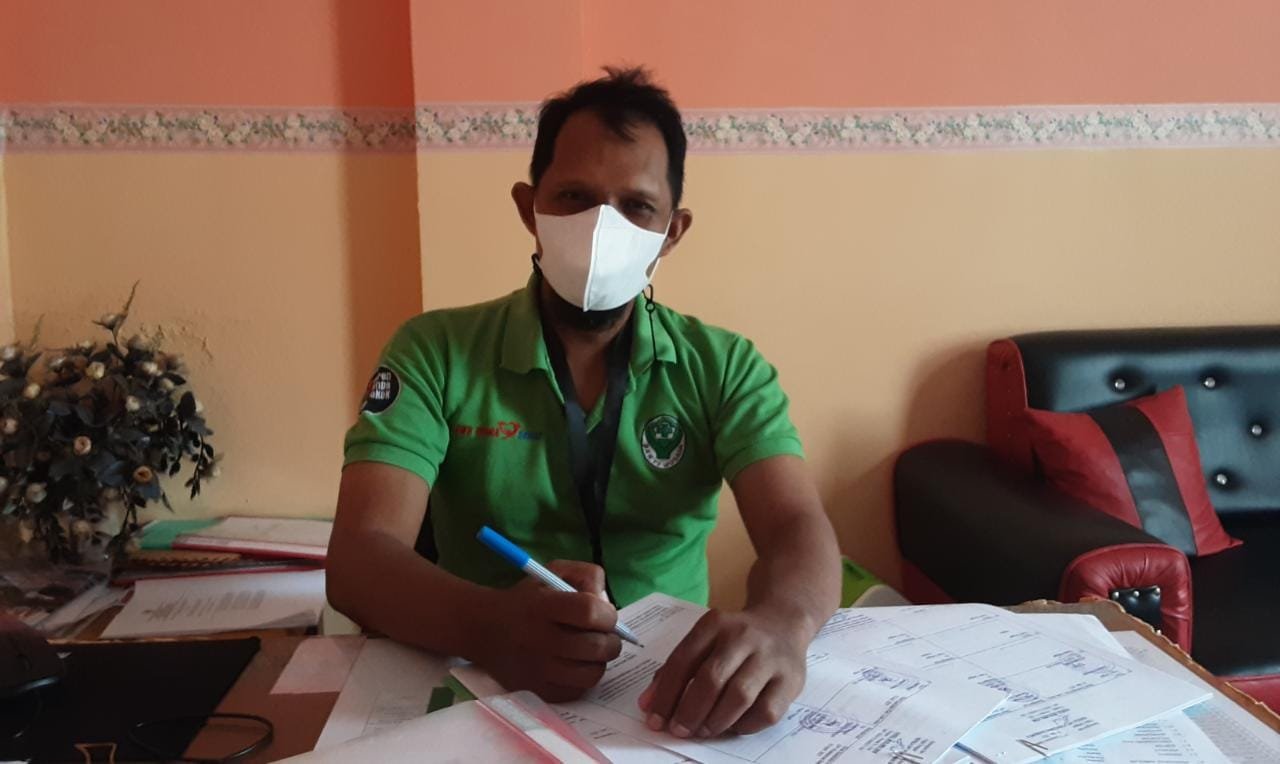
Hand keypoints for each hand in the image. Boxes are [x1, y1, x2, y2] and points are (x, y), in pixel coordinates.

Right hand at [474, 560, 621, 702]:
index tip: (605, 615)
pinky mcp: (536, 691)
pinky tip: (575, 665)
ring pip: (591, 674)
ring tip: (591, 651)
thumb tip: (607, 602)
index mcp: (542, 607)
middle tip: (604, 635)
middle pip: (595, 647)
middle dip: (610, 640)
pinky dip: (582, 679)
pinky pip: (576, 691)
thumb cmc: (526, 600)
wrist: (484, 629)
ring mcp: (537, 670)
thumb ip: (585, 576)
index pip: (589, 611)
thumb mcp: (552, 573)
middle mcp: (538, 640)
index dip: (607, 615)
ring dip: (599, 661)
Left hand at [637, 608, 806, 737]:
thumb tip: (648, 704)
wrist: (783, 622)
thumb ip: (677, 669)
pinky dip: (745, 725)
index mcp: (715, 624)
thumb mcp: (705, 640)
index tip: (655, 719)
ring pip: (739, 696)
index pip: (683, 660)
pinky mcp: (790, 679)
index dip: (666, 694)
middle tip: (679, 730)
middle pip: (711, 679)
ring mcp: (770, 657)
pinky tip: (733, 726)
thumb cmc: (735, 639)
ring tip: (703, 731)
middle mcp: (743, 636)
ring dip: (715, 720)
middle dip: (689, 711)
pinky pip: (766, 712)